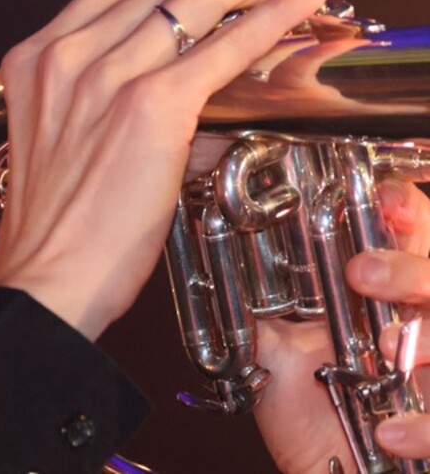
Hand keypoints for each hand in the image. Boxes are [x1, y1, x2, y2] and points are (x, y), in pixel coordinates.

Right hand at [0, 0, 332, 339]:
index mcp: (35, 62)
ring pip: (195, 0)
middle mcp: (65, 56)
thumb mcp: (65, 144)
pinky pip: (223, 45)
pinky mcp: (148, 104)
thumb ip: (115, 102)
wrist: (44, 281)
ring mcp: (104, 75)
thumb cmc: (54, 230)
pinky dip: (272, 15)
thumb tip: (195, 91)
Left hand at [254, 181, 429, 471]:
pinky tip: (391, 431)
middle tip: (361, 272)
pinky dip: (426, 426)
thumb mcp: (278, 352)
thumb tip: (221, 263)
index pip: (414, 230)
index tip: (382, 198)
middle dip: (410, 266)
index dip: (406, 208)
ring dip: (429, 336)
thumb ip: (261, 310)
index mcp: (388, 295)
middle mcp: (421, 324)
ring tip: (393, 347)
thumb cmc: (313, 415)